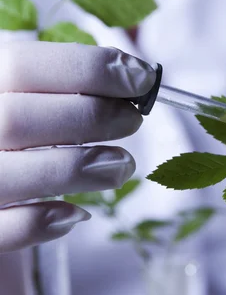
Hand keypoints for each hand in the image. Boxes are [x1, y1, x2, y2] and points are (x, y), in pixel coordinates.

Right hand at [0, 41, 155, 251]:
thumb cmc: (16, 131)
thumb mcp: (30, 97)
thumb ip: (67, 85)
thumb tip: (136, 79)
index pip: (23, 65)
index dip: (90, 68)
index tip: (142, 77)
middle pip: (16, 118)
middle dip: (91, 116)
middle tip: (133, 120)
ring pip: (9, 174)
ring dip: (79, 168)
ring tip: (123, 165)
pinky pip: (3, 229)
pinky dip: (43, 222)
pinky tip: (76, 214)